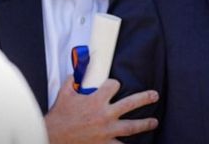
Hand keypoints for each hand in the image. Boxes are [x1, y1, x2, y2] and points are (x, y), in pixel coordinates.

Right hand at [44, 76, 158, 143]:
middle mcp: (105, 114)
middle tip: (154, 95)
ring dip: (144, 123)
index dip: (114, 83)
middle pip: (130, 104)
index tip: (114, 85)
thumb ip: (72, 81)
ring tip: (154, 121)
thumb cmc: (59, 116)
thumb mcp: (64, 93)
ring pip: (131, 127)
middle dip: (144, 98)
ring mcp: (107, 131)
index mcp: (96, 100)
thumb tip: (76, 72)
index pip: (114, 85)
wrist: (54, 137)